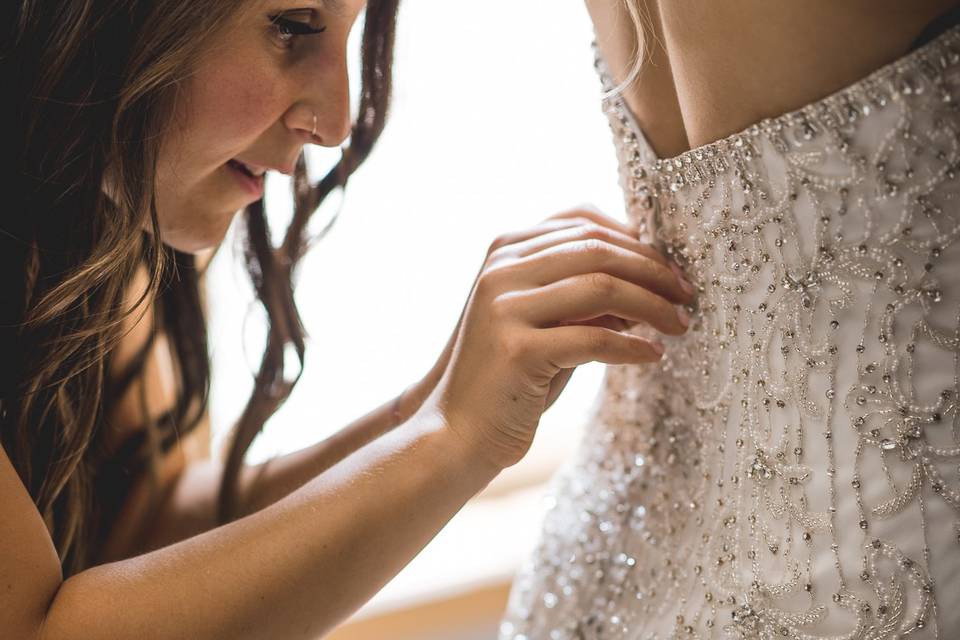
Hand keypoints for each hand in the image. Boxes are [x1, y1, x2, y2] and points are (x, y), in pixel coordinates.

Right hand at [418, 207, 694, 470]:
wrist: (458, 432)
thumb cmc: (511, 378)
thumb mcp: (548, 322)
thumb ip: (586, 293)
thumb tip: (652, 278)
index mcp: (505, 251)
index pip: (582, 222)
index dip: (635, 241)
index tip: (671, 269)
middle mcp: (501, 270)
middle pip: (597, 248)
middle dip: (653, 269)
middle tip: (687, 295)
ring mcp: (504, 307)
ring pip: (600, 286)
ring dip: (653, 305)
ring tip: (681, 325)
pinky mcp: (517, 350)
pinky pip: (594, 338)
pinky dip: (632, 346)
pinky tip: (654, 356)